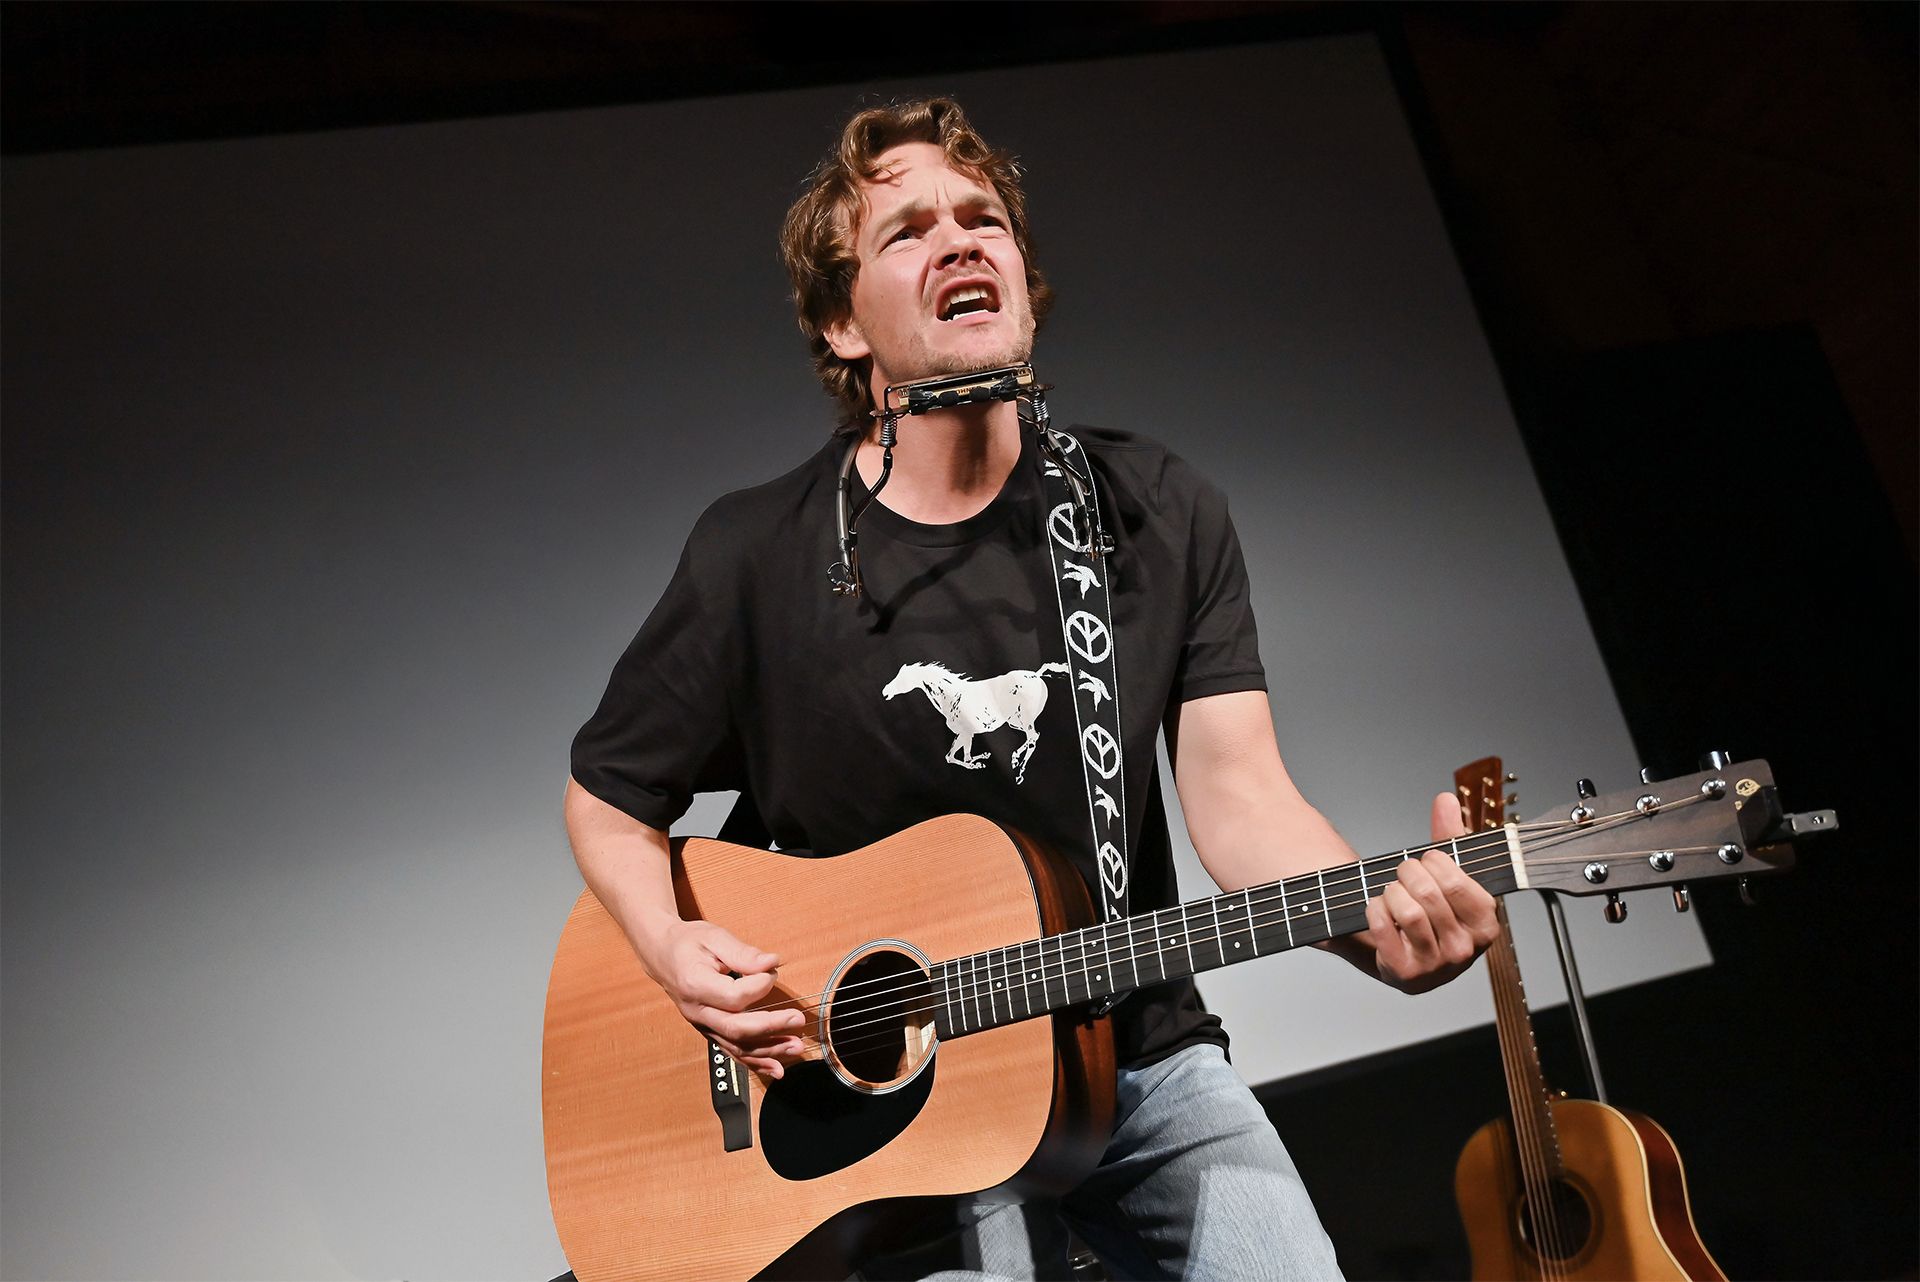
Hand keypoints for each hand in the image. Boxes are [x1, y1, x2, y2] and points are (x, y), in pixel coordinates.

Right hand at [638, 918, 807, 1076]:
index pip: (734, 997)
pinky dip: (755, 1063)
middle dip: (771, 1027)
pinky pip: (732, 1052)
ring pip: (736, 1047)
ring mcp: (701, 1025)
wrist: (662, 954)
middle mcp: (696, 1011)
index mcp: (695, 984)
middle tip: (797, 1020)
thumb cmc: (687, 943)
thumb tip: (772, 963)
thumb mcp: (714, 937)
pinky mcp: (709, 1031)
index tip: (771, 971)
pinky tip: (776, 1068)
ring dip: (768, 1050)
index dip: (759, 986)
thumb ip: (743, 953)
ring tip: (795, 1048)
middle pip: (736, 1029)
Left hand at [1360, 792, 1500, 993]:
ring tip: (1391, 893)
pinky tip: (1376, 909)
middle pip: (1428, 893)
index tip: (1427, 861)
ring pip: (1406, 911)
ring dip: (1390, 892)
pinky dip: (1373, 910)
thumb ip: (1449, 837)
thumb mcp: (1446, 875)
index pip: (1456, 881)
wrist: (1401, 951)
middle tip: (1403, 875)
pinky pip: (1382, 928)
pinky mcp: (1404, 975)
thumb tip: (1446, 800)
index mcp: (1485, 925)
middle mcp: (1465, 950)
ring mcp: (1435, 967)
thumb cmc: (1429, 912)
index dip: (1433, 862)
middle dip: (1407, 873)